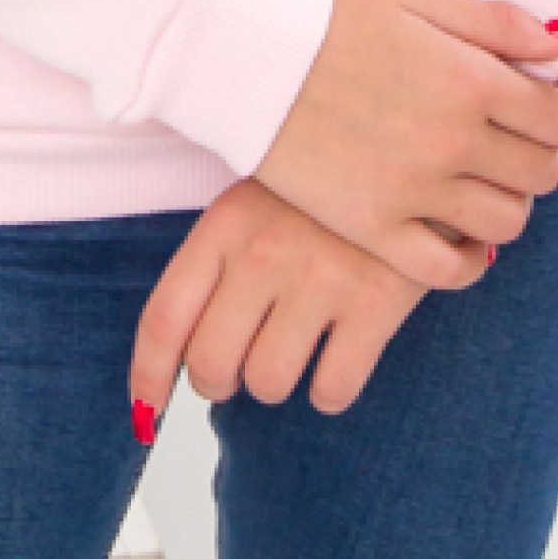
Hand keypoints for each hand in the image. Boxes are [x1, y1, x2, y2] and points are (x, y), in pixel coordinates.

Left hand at [128, 175, 442, 426]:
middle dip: (218, 381)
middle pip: (211, 364)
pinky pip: (332, 389)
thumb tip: (176, 353)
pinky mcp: (377, 302)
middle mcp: (265, 251)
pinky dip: (330, 390)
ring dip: (276, 380)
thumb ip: (215, 265)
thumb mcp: (255, 199)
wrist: (411, 148)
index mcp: (226, 222)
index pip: (165, 317)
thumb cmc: (317, 190)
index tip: (146, 411)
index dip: (149, 375)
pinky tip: (338, 357)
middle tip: (238, 364)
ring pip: (268, 383)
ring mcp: (322, 277)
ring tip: (294, 347)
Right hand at [252, 0, 557, 291]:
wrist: (249, 59)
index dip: (555, 111)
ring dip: (506, 202)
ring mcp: (414, 191)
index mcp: (469, 80)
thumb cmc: (334, 21)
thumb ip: (497, 24)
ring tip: (477, 181)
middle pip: (541, 173)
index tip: (535, 104)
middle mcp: (452, 141)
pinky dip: (465, 258)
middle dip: (535, 155)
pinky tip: (454, 232)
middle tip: (506, 142)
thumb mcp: (418, 2)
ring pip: (507, 222)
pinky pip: (448, 269)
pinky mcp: (374, 228)